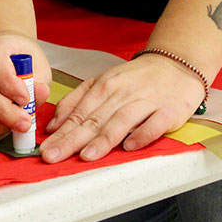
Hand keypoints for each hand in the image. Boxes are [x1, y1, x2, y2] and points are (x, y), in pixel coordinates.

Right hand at [0, 32, 52, 143]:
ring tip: (15, 128)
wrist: (4, 55)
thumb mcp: (38, 66)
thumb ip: (39, 81)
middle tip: (25, 125)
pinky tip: (0, 132)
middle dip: (7, 113)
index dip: (10, 86)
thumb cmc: (22, 61)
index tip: (26, 100)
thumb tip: (39, 94)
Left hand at [40, 53, 203, 162]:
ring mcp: (146, 102)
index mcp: (103, 87)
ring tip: (86, 156)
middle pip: (94, 120)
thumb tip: (54, 126)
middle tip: (54, 156)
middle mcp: (122, 94)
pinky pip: (153, 125)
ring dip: (102, 140)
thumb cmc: (136, 79)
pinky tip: (129, 146)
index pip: (78, 114)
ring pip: (120, 122)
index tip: (45, 149)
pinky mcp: (168, 111)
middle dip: (71, 140)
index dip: (60, 133)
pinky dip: (142, 135)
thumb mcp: (101, 82)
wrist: (176, 66)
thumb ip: (76, 102)